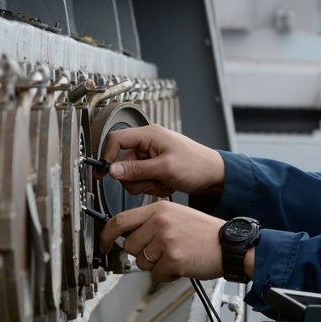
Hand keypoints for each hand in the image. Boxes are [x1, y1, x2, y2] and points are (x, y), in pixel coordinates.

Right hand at [99, 124, 224, 197]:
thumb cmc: (197, 165)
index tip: (106, 173)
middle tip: (152, 181)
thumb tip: (113, 170)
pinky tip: (165, 184)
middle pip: (122, 162)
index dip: (108, 155)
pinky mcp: (153, 168)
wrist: (214, 176)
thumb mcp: (166, 168)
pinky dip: (152, 186)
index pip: (117, 139)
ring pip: (131, 175)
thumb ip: (137, 170)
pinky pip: (141, 181)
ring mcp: (150, 157)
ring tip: (162, 183)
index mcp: (150, 135)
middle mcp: (147, 144)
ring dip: (144, 184)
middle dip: (135, 178)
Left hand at [99, 200, 229, 281]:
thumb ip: (151, 222)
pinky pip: (157, 275)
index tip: (104, 244)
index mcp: (159, 209)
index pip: (120, 220)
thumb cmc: (204, 232)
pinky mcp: (173, 258)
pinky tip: (182, 264)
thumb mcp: (176, 215)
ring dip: (156, 265)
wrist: (229, 243)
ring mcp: (166, 240)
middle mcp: (160, 222)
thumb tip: (126, 236)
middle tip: (161, 252)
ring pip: (142, 262)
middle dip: (141, 254)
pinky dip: (168, 274)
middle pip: (129, 246)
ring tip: (176, 256)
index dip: (106, 235)